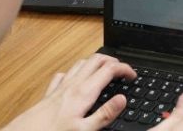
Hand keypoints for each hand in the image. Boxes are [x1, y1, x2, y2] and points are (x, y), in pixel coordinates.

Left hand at [1, 53, 135, 130]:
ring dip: (96, 62)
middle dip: (112, 60)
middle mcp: (73, 85)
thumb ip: (105, 114)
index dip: (125, 68)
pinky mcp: (50, 93)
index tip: (132, 75)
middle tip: (122, 70)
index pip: (109, 69)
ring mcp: (61, 87)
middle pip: (96, 59)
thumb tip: (122, 99)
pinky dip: (75, 72)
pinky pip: (64, 75)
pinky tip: (76, 80)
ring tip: (105, 70)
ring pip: (81, 63)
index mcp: (84, 92)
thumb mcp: (84, 130)